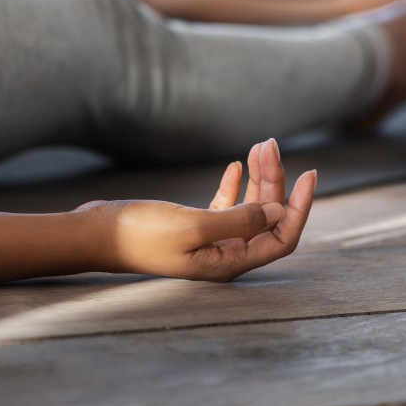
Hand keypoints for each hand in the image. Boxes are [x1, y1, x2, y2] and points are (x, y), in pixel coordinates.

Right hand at [81, 139, 317, 281]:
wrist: (97, 235)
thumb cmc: (141, 234)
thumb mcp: (193, 226)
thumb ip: (239, 221)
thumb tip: (281, 213)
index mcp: (229, 262)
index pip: (281, 237)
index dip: (300, 208)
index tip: (308, 174)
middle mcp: (224, 255)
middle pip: (266, 217)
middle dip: (274, 181)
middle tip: (269, 143)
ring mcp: (208, 241)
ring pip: (248, 209)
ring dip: (257, 178)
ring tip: (259, 146)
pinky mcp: (190, 226)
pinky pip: (224, 207)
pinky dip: (234, 186)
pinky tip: (237, 166)